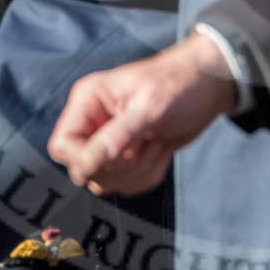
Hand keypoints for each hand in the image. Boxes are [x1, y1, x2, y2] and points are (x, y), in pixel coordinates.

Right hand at [48, 32, 239, 193]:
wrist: (207, 87)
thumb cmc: (178, 85)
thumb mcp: (148, 109)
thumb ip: (115, 137)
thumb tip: (84, 167)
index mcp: (88, 102)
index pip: (62, 145)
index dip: (84, 160)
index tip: (116, 156)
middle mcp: (93, 123)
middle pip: (83, 169)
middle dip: (120, 166)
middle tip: (145, 142)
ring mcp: (109, 142)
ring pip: (106, 181)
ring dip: (137, 171)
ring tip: (156, 143)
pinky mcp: (126, 156)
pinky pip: (126, 184)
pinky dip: (147, 174)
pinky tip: (160, 150)